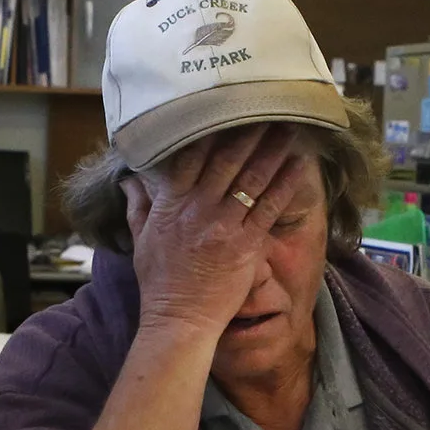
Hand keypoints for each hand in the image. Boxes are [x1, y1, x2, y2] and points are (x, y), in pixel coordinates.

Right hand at [123, 125, 311, 337]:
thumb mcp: (140, 239)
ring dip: (272, 151)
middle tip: (266, 110)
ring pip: (251, 179)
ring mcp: (222, 225)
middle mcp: (197, 209)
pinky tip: (299, 165)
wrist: (178, 319)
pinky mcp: (245, 244)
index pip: (189, 158)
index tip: (224, 111)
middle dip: (247, 133)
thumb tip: (130, 177)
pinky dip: (285, 184)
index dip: (208, 132)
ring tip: (288, 129)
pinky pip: (269, 207)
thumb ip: (137, 204)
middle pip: (226, 160)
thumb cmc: (159, 283)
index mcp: (170, 204)